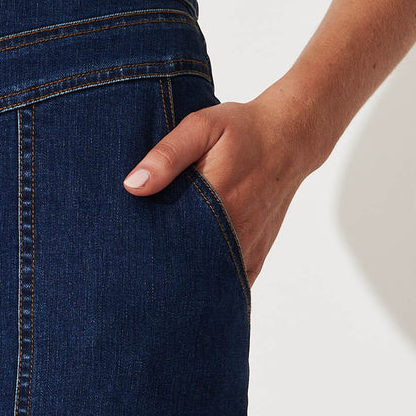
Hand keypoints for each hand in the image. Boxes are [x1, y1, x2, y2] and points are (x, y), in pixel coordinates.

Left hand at [122, 96, 316, 287]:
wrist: (289, 138)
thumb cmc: (242, 129)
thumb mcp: (201, 128)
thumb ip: (167, 156)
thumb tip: (133, 186)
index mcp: (218, 202)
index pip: (170, 242)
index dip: (145, 251)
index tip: (125, 253)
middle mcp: (235, 233)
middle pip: (187, 270)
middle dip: (160, 274)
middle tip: (134, 271)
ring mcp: (248, 249)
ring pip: (210, 283)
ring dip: (185, 284)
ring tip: (158, 280)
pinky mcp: (256, 256)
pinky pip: (231, 285)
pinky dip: (210, 288)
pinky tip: (189, 286)